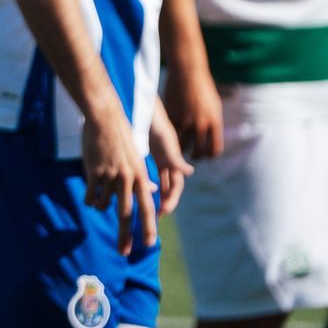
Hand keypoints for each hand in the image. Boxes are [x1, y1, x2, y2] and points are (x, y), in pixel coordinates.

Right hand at [81, 107, 156, 256]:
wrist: (105, 118)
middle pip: (126, 214)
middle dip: (125, 236)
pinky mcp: (94, 171)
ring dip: (100, 204)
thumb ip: (142, 177)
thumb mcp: (137, 158)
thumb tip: (152, 191)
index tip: (149, 244)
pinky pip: (91, 196)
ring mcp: (110, 175)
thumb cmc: (121, 137)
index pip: (147, 208)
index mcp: (141, 176)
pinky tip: (90, 192)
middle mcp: (128, 178)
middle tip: (124, 252)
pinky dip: (90, 198)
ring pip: (103, 204)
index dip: (148, 227)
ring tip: (100, 190)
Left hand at [148, 100, 193, 216]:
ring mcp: (160, 160)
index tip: (162, 212)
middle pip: (169, 188)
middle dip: (163, 202)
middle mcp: (169, 164)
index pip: (176, 188)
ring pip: (160, 183)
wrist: (146, 110)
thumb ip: (177, 158)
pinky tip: (137, 192)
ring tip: (146, 209)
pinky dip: (146, 183)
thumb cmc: (158, 126)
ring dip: (155, 196)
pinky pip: (150, 173)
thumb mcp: (167, 143)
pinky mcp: (150, 155)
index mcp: (175, 163)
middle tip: (154, 217)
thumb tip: (190, 171)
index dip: (171, 201)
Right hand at [163, 61, 223, 159]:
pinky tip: (171, 136)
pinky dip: (172, 137)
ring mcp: (185, 121)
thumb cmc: (203, 88)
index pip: (214, 149)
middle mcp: (201, 124)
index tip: (206, 155)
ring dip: (182, 149)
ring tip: (181, 148)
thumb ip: (213, 123)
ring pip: (183, 145)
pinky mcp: (172, 116)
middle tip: (192, 155)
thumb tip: (210, 139)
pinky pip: (172, 133)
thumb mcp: (214, 106)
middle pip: (198, 151)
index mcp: (215, 122)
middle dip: (196, 155)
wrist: (188, 72)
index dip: (210, 155)